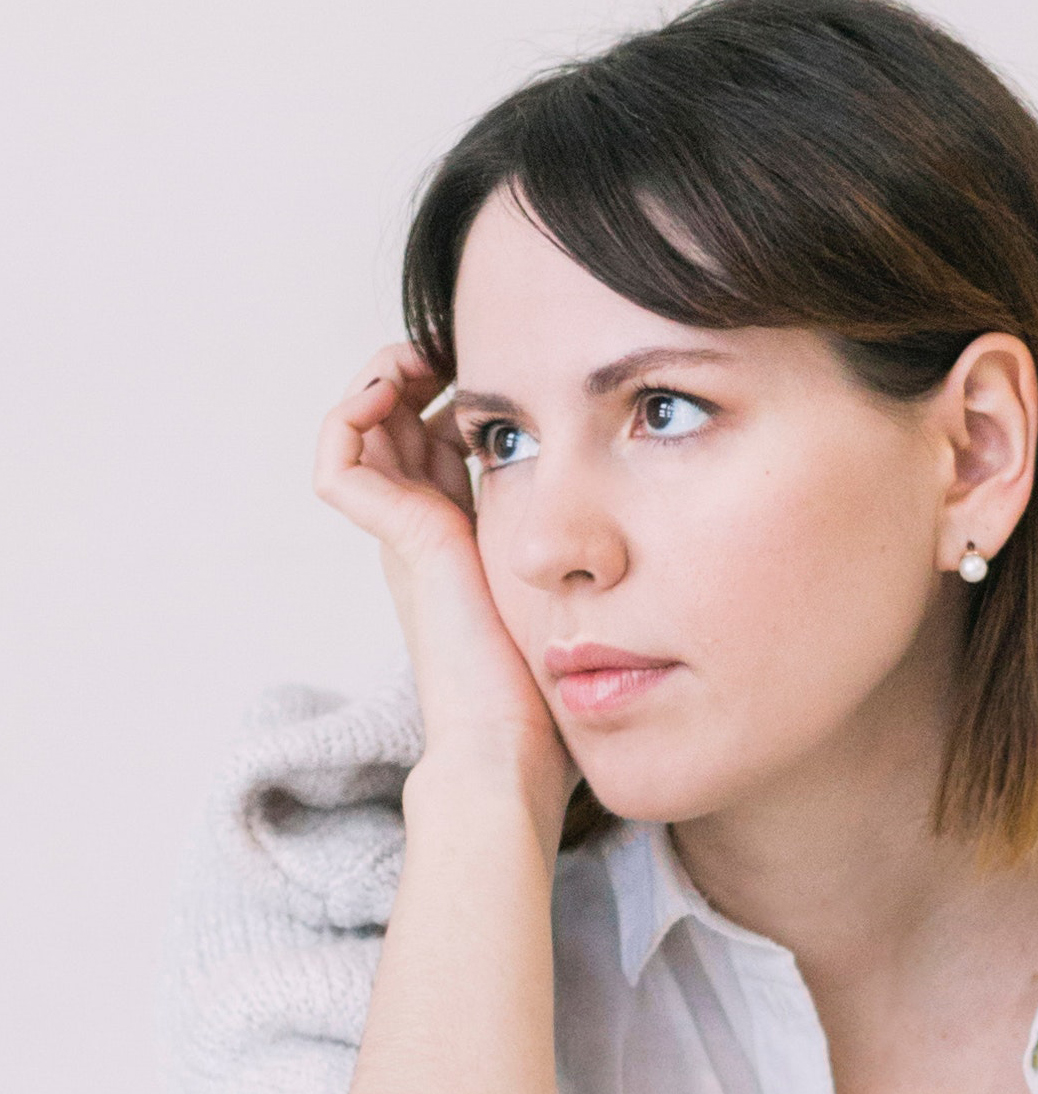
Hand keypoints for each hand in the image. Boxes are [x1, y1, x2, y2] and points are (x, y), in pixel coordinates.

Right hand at [312, 342, 578, 861]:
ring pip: (358, 431)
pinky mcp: (401, 541)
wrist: (513, 749)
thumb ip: (594, 555)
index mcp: (468, 539)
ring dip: (382, 378)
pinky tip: (398, 390)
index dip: (461, 397)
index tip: (503, 367)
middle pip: (399, 426)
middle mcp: (427, 532)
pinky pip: (339, 461)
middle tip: (454, 343)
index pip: (443, 444)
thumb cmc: (553, 689)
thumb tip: (641, 517)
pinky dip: (350, 416)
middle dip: (420, 373)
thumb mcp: (580, 594)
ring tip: (423, 351)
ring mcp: (405, 537)